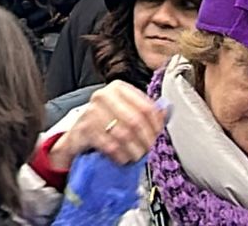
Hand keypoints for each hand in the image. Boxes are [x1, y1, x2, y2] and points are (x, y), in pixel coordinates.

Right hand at [51, 81, 165, 168]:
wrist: (80, 134)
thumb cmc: (107, 121)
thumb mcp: (126, 110)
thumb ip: (146, 110)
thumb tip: (167, 111)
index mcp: (118, 88)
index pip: (146, 107)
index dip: (157, 125)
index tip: (159, 136)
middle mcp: (103, 96)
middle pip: (136, 121)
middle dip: (146, 140)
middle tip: (150, 149)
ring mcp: (92, 112)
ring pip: (124, 135)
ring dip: (135, 150)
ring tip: (138, 156)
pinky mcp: (85, 129)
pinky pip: (110, 146)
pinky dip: (121, 155)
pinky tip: (124, 158)